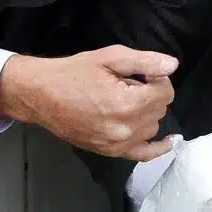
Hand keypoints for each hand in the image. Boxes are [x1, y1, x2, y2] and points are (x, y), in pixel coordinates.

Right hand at [0, 46, 177, 161]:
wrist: (39, 95)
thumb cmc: (72, 73)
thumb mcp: (109, 57)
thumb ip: (145, 62)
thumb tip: (172, 66)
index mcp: (126, 103)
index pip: (165, 92)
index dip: (157, 77)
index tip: (143, 72)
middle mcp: (125, 128)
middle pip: (160, 109)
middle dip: (150, 93)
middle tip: (126, 84)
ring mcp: (117, 143)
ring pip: (153, 126)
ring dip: (146, 112)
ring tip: (121, 100)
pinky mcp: (110, 151)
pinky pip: (144, 154)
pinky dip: (158, 147)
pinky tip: (170, 141)